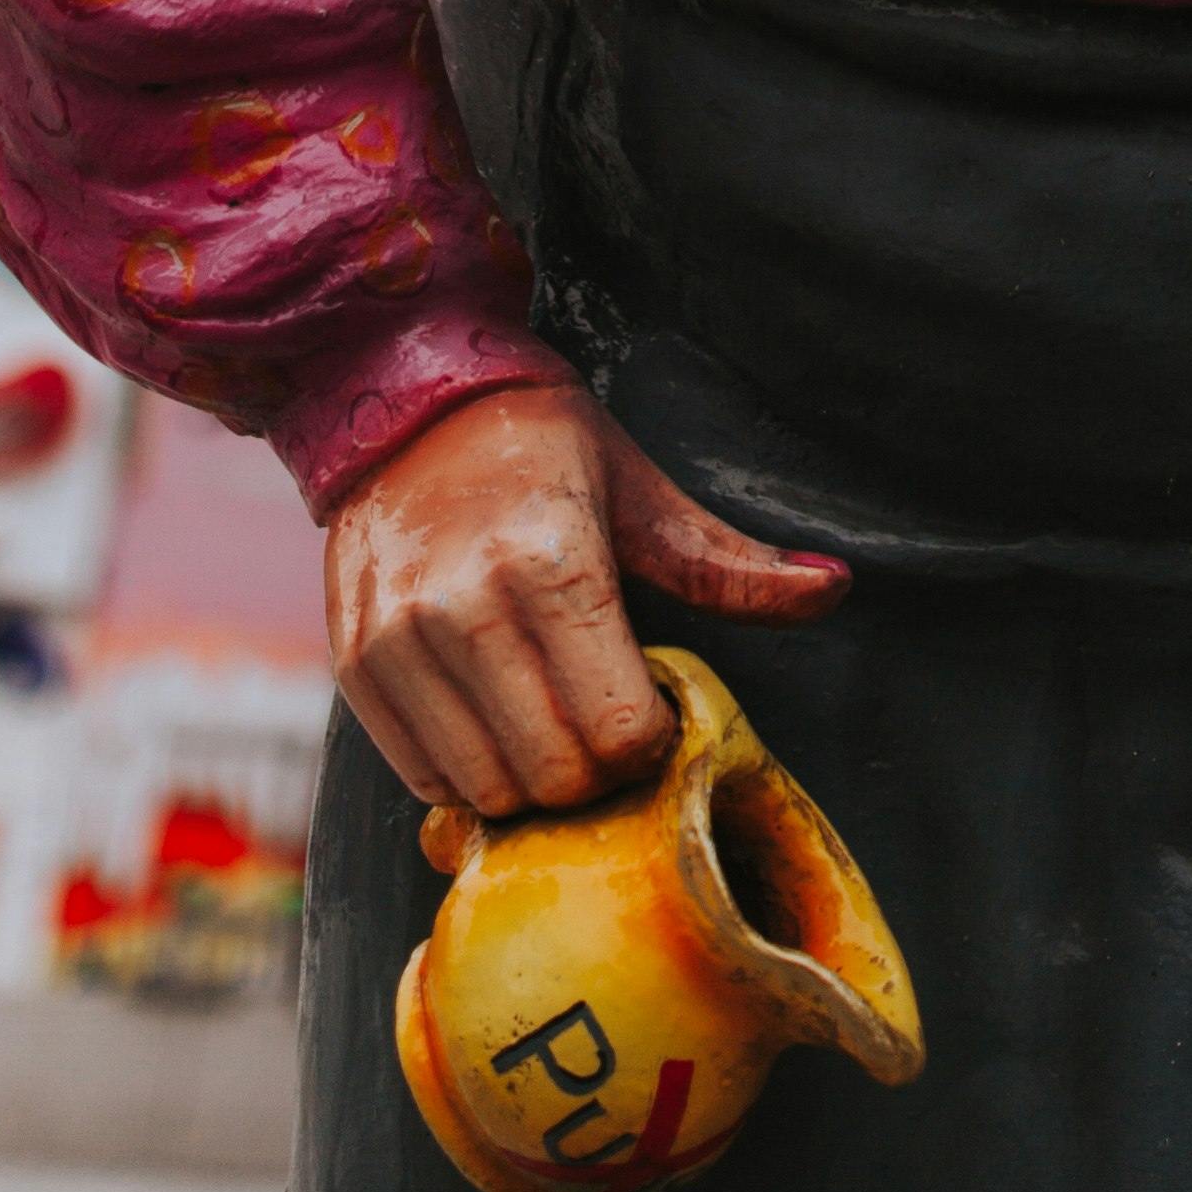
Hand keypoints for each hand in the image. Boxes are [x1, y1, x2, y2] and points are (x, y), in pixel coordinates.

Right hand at [324, 377, 847, 816]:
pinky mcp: (357, 667)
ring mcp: (400, 643)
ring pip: (489, 791)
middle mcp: (466, 608)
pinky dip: (468, 770)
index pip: (620, 732)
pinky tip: (492, 714)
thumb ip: (728, 563)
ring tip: (548, 710)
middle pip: (557, 776)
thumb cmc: (540, 445)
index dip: (651, 735)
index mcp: (551, 562)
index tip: (651, 698)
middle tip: (604, 713)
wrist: (402, 401)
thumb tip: (834, 587)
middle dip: (597, 767)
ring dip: (531, 777)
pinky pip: (425, 778)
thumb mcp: (641, 491)